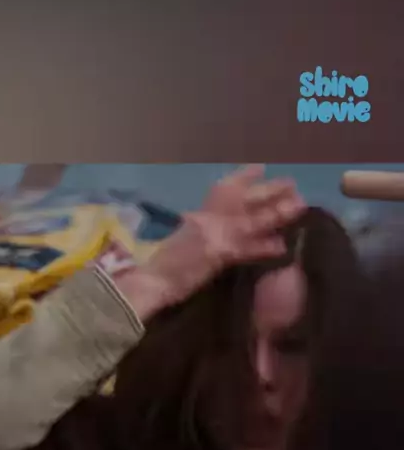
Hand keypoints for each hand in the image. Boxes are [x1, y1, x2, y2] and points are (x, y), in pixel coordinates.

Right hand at [117, 166, 306, 320]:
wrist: (151, 282)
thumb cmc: (162, 267)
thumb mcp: (183, 242)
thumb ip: (201, 232)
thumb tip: (218, 228)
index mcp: (198, 217)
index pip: (223, 190)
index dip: (243, 178)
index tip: (261, 167)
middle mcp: (206, 219)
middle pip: (243, 199)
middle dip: (268, 191)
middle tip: (292, 183)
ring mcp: (213, 235)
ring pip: (251, 220)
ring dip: (276, 213)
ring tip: (299, 206)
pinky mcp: (217, 254)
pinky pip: (247, 249)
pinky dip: (264, 247)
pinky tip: (281, 246)